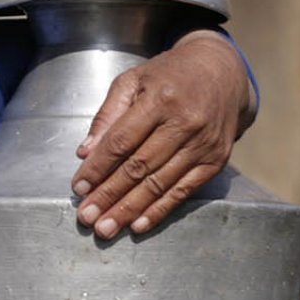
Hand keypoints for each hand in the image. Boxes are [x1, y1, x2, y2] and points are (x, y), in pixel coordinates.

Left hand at [70, 30, 255, 238]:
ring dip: (129, 209)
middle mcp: (185, 123)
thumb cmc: (170, 75)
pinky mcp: (216, 160)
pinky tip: (138, 225)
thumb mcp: (133, 81)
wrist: (222, 71)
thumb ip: (107, 116)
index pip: (121, 141)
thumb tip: (85, 153)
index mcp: (160, 99)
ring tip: (106, 227)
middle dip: (109, 196)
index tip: (78, 188)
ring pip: (159, 184)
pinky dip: (160, 210)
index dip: (98, 168)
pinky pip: (184, 191)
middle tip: (87, 217)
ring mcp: (203, 144)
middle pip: (139, 167)